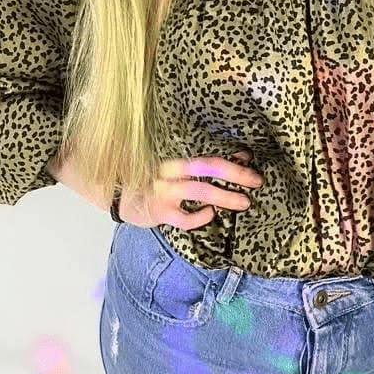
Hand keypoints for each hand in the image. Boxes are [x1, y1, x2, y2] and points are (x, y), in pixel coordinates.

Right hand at [117, 150, 263, 228]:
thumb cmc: (148, 179)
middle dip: (235, 173)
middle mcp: (169, 171)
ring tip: (245, 201)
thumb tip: (234, 156)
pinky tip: (211, 214)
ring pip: (200, 191)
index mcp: (173, 158)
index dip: (229, 156)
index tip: (249, 156)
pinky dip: (200, 216)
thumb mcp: (168, 166)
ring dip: (225, 196)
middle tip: (256, 180)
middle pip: (207, 168)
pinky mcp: (160, 213)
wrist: (117, 196)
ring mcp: (164, 192)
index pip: (206, 155)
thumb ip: (192, 164)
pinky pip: (185, 218)